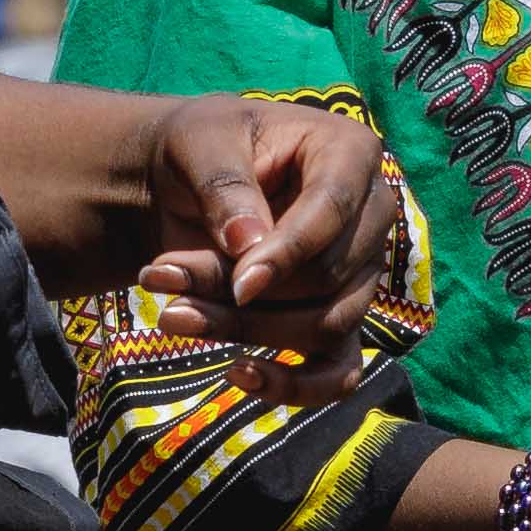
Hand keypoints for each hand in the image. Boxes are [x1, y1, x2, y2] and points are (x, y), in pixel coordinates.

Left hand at [130, 96, 408, 378]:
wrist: (182, 181)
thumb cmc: (200, 150)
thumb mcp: (199, 144)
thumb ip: (224, 187)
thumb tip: (249, 248)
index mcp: (350, 153)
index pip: (335, 210)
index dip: (290, 252)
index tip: (238, 284)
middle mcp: (371, 216)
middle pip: (328, 277)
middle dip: (244, 293)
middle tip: (160, 280)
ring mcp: (361, 273)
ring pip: (326, 326)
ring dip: (246, 331)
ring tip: (171, 317)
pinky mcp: (340, 319)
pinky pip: (339, 372)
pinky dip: (295, 386)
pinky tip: (239, 374)